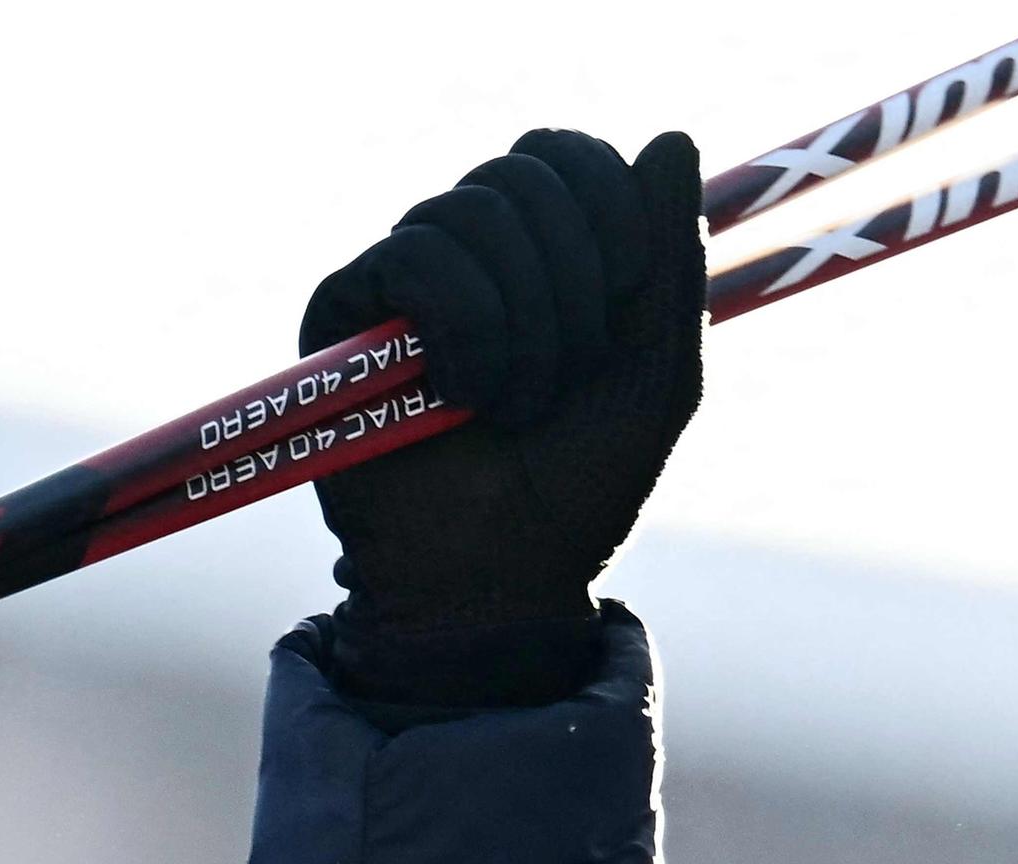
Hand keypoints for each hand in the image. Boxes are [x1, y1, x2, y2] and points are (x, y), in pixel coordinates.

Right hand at [301, 129, 703, 637]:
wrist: (502, 574)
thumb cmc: (582, 483)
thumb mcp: (660, 372)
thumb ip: (672, 261)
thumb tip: (671, 135)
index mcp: (549, 257)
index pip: (570, 155)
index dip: (613, 205)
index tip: (630, 293)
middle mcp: (474, 252)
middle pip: (528, 169)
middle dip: (580, 279)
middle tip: (576, 369)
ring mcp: (406, 275)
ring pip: (477, 211)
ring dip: (529, 324)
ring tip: (519, 404)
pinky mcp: (345, 304)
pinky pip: (419, 255)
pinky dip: (470, 333)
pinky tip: (463, 396)